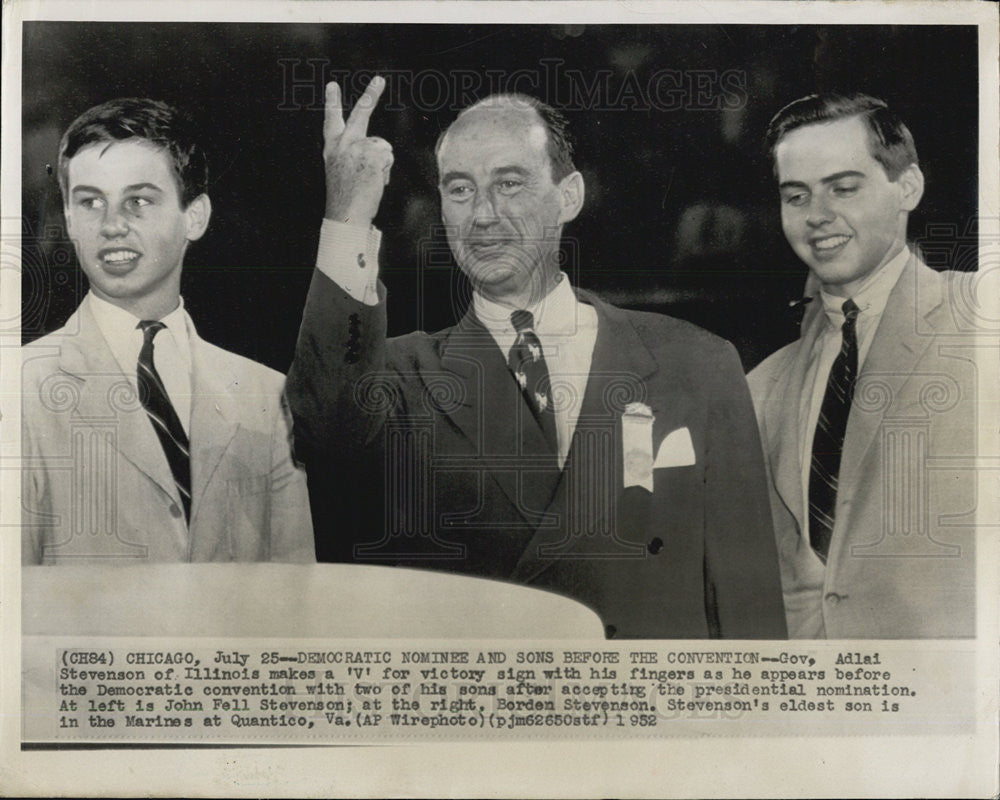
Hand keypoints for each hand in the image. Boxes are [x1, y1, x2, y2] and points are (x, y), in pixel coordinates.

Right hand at [323, 76, 392, 226]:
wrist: (346, 214)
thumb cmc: (346, 199)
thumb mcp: (343, 172)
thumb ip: (355, 155)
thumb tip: (379, 153)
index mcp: (332, 149)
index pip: (331, 121)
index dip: (332, 102)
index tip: (332, 85)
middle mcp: (343, 143)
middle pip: (360, 114)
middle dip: (370, 95)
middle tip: (379, 79)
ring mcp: (357, 147)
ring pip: (381, 146)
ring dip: (381, 164)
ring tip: (369, 181)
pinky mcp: (371, 153)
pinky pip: (387, 156)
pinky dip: (385, 170)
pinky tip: (374, 182)